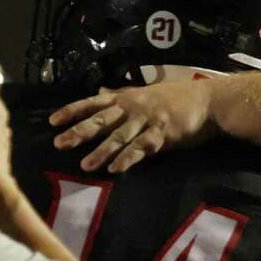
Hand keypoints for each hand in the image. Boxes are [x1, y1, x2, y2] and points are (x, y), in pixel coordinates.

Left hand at [49, 78, 216, 172]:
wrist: (208, 100)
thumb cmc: (176, 96)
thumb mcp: (145, 92)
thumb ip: (121, 94)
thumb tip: (100, 91)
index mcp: (127, 97)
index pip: (93, 103)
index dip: (72, 111)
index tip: (52, 121)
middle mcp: (133, 107)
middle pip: (101, 120)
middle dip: (79, 132)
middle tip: (58, 144)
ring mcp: (147, 120)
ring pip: (119, 137)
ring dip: (101, 151)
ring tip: (85, 166)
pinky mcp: (163, 134)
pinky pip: (142, 148)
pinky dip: (129, 159)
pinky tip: (116, 169)